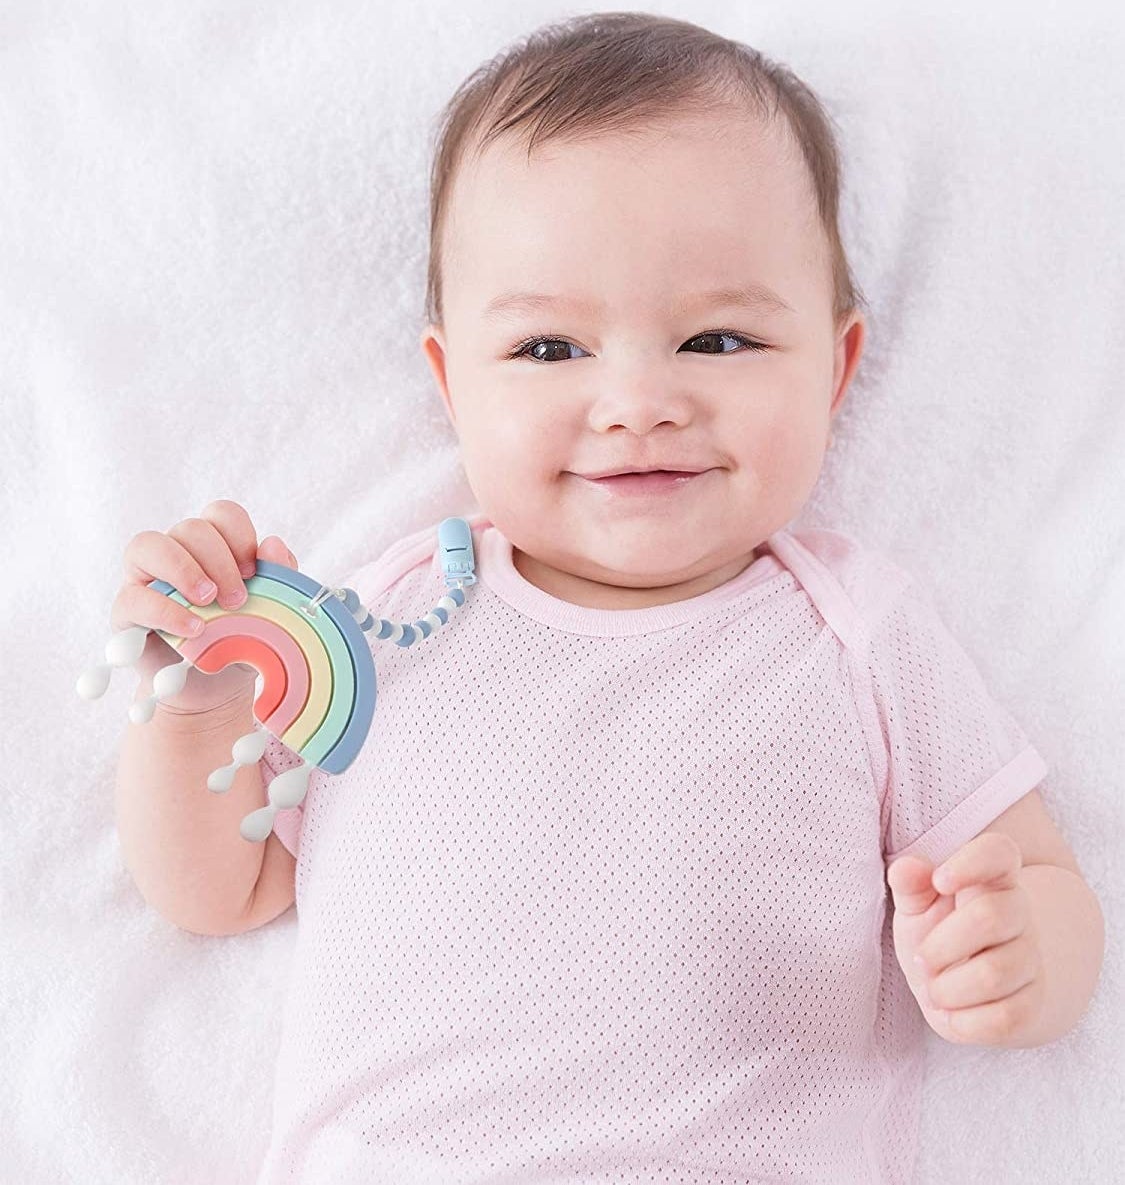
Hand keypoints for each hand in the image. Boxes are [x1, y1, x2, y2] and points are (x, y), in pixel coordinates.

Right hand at [112, 499, 298, 712]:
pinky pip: (134, 597)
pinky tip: (194, 629)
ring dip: (184, 570)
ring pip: (148, 545)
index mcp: (213, 547)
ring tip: (209, 602)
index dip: (239, 536)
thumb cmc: (241, 641)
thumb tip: (273, 542)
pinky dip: (166, 611)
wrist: (216, 689)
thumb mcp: (269, 611)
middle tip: (238, 600)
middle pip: (190, 529)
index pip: (221, 514)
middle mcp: (176, 554)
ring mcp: (145, 578)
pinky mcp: (126, 612)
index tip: (254, 573)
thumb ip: (277, 577)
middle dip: (219, 560)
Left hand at [886, 832, 1044, 1044]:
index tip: (939, 880)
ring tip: (933, 989)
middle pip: (991, 917)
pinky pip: (1004, 1018)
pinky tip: (951, 1013)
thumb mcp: (918, 905)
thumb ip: (910, 885)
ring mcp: (1031, 959)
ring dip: (949, 988)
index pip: (999, 852)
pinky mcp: (1033, 1004)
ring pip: (995, 973)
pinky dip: (965, 1022)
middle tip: (921, 960)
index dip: (972, 862)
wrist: (971, 987)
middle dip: (942, 944)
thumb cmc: (938, 933)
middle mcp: (1019, 914)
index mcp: (990, 879)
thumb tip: (907, 868)